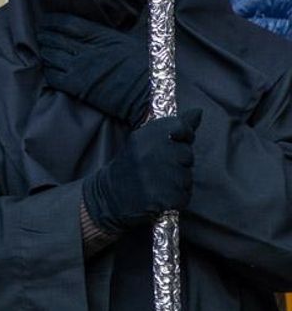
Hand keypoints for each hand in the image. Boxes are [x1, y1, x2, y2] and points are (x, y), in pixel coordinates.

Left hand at [36, 13, 150, 125]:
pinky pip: (52, 75)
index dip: (52, 21)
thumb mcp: (141, 37)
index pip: (67, 24)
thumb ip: (136, 20)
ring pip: (50, 55)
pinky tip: (49, 67)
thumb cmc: (150, 66)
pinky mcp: (77, 88)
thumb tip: (149, 3)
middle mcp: (88, 51)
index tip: (46, 20)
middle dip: (44, 35)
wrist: (150, 96)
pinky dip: (47, 70)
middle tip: (40, 34)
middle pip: (54, 38)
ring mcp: (81, 69)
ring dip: (44, 51)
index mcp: (102, 36)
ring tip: (43, 49)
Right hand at [82, 110, 199, 231]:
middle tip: (158, 168)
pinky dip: (175, 199)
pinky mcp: (162, 199)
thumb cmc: (132, 165)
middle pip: (187, 155)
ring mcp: (157, 177)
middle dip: (178, 163)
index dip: (183, 136)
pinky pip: (184, 197)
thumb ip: (174, 127)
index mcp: (144, 137)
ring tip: (157, 183)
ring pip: (187, 178)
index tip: (173, 142)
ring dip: (178, 183)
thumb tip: (199, 111)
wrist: (110, 195)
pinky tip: (159, 197)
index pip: (180, 127)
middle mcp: (150, 154)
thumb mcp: (146, 140)